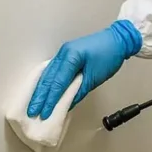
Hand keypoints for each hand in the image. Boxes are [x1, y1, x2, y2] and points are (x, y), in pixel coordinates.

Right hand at [27, 20, 141, 119]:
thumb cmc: (110, 54)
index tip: (44, 113)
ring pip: (47, 74)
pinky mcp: (66, 55)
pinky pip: (52, 70)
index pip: (57, 83)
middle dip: (40, 97)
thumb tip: (67, 104)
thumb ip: (79, 91)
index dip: (50, 100)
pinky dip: (47, 82)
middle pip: (48, 78)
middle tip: (32, 111)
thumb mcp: (96, 76)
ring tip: (34, 105)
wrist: (118, 39)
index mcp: (72, 57)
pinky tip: (41, 91)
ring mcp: (63, 53)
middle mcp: (64, 53)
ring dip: (40, 90)